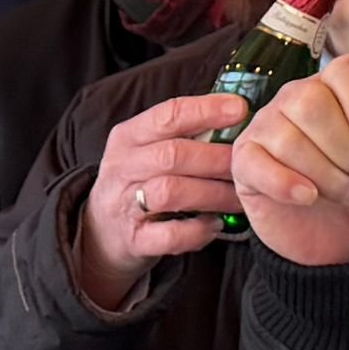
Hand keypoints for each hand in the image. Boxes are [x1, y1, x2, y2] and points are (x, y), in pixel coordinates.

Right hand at [72, 88, 251, 308]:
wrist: (101, 231)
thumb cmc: (139, 183)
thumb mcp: (147, 150)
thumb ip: (182, 133)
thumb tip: (238, 112)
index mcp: (128, 137)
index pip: (167, 115)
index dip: (205, 110)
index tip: (240, 109)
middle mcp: (122, 167)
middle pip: (173, 155)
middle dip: (216, 159)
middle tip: (247, 166)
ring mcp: (125, 205)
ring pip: (171, 192)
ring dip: (213, 194)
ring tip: (238, 198)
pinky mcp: (134, 240)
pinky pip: (170, 235)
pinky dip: (198, 230)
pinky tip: (214, 224)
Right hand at [235, 36, 348, 269]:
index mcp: (343, 85)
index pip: (345, 70)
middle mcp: (300, 97)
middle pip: (311, 104)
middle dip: (347, 152)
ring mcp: (270, 128)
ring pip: (287, 138)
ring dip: (328, 177)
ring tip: (348, 194)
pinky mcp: (248, 163)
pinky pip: (256, 163)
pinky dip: (287, 184)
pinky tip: (308, 198)